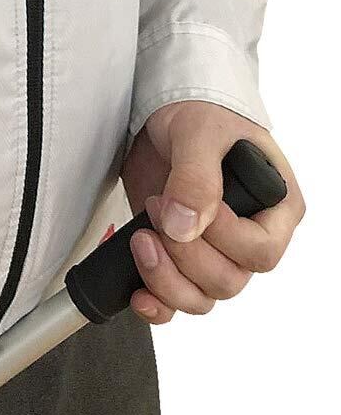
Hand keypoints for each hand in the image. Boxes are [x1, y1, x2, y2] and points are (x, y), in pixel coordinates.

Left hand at [120, 100, 303, 324]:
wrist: (163, 111)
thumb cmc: (200, 112)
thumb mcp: (200, 132)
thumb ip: (197, 177)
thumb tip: (186, 226)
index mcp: (275, 208)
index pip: (261, 251)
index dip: (222, 237)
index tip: (185, 205)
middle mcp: (250, 236)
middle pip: (229, 280)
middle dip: (185, 254)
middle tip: (156, 209)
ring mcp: (214, 249)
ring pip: (203, 296)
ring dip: (166, 279)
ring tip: (141, 239)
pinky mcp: (179, 255)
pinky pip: (177, 300)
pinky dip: (158, 303)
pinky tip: (138, 293)